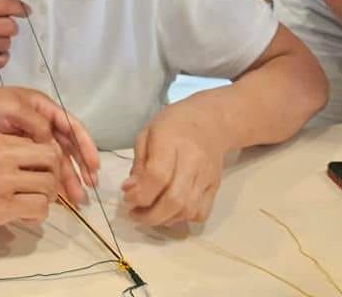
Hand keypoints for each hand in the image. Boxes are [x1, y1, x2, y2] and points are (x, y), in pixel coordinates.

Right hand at [0, 0, 24, 70]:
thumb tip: (12, 10)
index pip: (2, 5)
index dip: (19, 7)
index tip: (25, 11)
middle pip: (9, 27)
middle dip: (11, 26)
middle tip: (2, 26)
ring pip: (6, 43)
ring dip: (4, 40)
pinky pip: (0, 60)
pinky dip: (1, 55)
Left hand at [0, 85, 99, 202]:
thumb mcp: (13, 107)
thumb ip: (36, 124)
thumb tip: (52, 146)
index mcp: (44, 109)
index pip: (72, 127)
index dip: (85, 146)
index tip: (94, 167)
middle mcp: (42, 125)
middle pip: (67, 148)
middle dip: (79, 168)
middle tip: (88, 189)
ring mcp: (31, 140)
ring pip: (55, 161)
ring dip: (66, 178)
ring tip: (75, 199)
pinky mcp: (19, 154)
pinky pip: (39, 168)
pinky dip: (48, 181)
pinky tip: (54, 196)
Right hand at [0, 132, 63, 236]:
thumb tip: (17, 162)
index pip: (35, 142)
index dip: (43, 158)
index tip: (39, 170)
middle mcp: (3, 156)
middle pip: (50, 157)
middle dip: (54, 172)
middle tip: (46, 186)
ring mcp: (4, 181)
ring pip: (49, 184)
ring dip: (48, 196)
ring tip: (37, 203)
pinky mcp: (3, 206)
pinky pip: (38, 207)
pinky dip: (39, 213)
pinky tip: (28, 216)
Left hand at [122, 103, 227, 225]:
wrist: (210, 122)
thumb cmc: (173, 125)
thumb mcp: (147, 134)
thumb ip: (138, 163)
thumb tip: (130, 190)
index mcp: (171, 143)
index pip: (157, 176)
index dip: (140, 193)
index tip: (126, 196)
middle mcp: (193, 162)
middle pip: (175, 199)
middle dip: (150, 215)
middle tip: (134, 213)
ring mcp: (206, 177)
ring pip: (188, 210)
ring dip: (164, 220)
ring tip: (148, 214)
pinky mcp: (215, 188)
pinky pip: (201, 213)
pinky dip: (183, 219)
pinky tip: (169, 212)